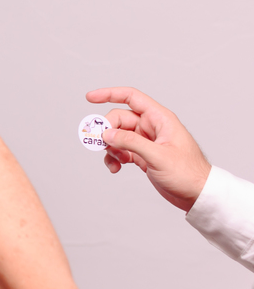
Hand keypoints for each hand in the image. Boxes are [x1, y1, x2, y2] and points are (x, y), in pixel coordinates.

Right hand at [85, 87, 210, 211]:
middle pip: (119, 119)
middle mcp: (151, 127)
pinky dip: (114, 158)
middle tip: (101, 144)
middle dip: (107, 131)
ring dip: (110, 147)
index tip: (90, 98)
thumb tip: (107, 133)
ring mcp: (146, 141)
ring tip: (114, 161)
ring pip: (118, 136)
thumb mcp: (158, 156)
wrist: (197, 194)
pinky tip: (116, 168)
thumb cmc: (188, 173)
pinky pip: (121, 150)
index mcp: (160, 119)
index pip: (131, 98)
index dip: (109, 94)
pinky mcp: (142, 155)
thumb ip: (131, 142)